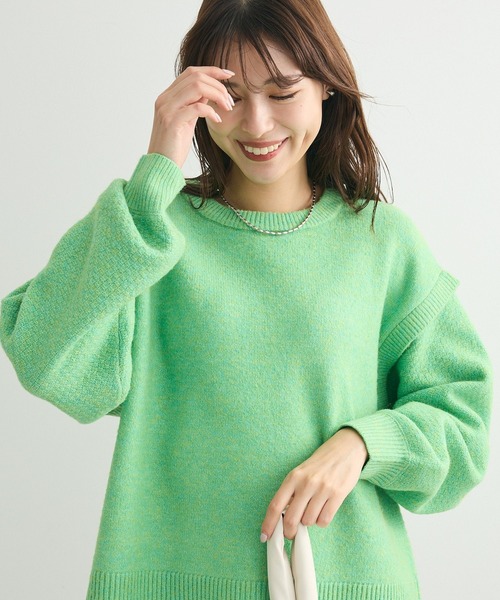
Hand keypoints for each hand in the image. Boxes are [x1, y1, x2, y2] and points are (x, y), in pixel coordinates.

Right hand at [147, 66, 235, 168]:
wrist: (161, 166)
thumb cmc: (175, 146)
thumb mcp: (187, 121)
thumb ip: (195, 104)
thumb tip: (211, 91)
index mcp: (168, 96)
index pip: (191, 72)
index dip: (212, 70)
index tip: (229, 75)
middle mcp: (165, 99)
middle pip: (195, 77)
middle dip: (218, 85)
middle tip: (230, 101)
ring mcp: (166, 109)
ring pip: (196, 87)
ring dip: (217, 95)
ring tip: (227, 108)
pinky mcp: (171, 122)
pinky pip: (196, 108)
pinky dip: (211, 111)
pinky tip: (217, 120)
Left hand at [260, 427, 367, 541]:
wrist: (345, 449)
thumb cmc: (319, 464)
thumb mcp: (301, 473)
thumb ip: (291, 492)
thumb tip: (281, 517)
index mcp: (293, 477)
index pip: (276, 505)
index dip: (268, 524)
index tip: (264, 537)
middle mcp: (306, 483)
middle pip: (291, 519)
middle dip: (289, 532)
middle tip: (291, 533)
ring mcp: (322, 489)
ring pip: (309, 521)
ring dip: (309, 522)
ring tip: (313, 511)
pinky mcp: (337, 495)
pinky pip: (324, 520)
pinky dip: (321, 521)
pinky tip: (323, 511)